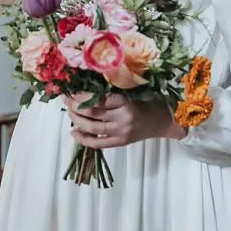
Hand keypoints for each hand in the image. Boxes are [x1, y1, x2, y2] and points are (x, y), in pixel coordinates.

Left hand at [63, 92, 186, 149]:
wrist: (165, 121)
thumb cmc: (149, 102)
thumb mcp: (133, 91)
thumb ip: (114, 91)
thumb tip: (87, 87)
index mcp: (126, 101)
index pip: (98, 98)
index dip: (81, 95)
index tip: (70, 89)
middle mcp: (122, 117)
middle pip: (91, 112)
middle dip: (74, 105)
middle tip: (65, 98)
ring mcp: (120, 132)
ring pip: (91, 126)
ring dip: (76, 119)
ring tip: (68, 111)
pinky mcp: (120, 142)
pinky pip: (97, 143)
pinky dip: (83, 139)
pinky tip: (73, 132)